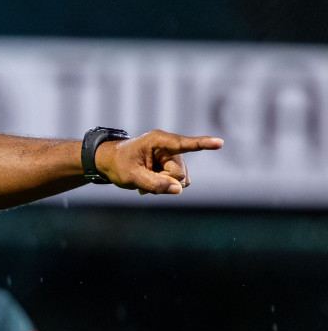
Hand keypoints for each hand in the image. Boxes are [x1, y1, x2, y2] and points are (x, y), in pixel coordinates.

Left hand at [95, 130, 223, 194]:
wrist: (111, 163)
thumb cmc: (118, 164)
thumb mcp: (131, 176)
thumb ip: (153, 184)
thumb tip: (179, 189)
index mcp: (159, 141)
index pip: (184, 144)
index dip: (203, 144)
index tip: (219, 143)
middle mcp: (170, 148)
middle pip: (179, 174)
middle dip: (163, 181)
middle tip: (142, 177)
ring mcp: (173, 158)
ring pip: (180, 181)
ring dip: (164, 185)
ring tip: (145, 179)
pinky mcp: (173, 168)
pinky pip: (178, 184)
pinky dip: (165, 187)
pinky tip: (149, 182)